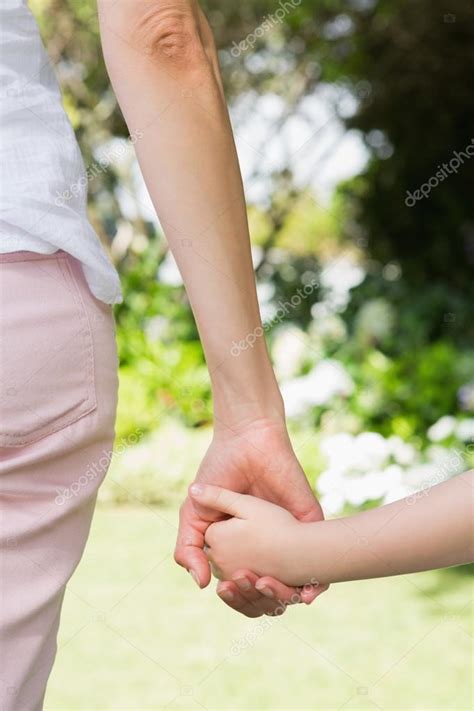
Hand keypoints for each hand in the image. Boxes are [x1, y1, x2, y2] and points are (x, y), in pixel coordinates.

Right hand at [174, 418, 327, 615]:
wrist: (246, 442)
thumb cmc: (218, 473)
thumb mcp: (195, 514)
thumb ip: (188, 549)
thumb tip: (202, 585)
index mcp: (240, 550)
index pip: (243, 590)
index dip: (236, 597)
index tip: (226, 588)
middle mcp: (267, 549)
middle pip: (269, 595)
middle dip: (260, 600)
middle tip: (247, 583)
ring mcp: (290, 538)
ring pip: (295, 587)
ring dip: (285, 597)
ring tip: (268, 586)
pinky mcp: (310, 525)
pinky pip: (321, 565)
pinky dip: (317, 586)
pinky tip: (306, 594)